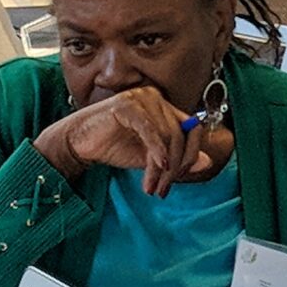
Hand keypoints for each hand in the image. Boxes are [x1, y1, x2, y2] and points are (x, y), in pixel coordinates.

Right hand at [37, 86, 229, 198]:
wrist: (79, 143)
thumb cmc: (113, 146)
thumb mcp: (150, 157)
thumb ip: (176, 158)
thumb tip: (207, 162)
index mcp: (164, 106)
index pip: (192, 128)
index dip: (190, 156)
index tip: (176, 180)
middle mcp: (156, 97)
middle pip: (181, 134)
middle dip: (175, 167)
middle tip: (162, 189)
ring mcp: (141, 98)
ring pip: (167, 135)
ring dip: (162, 167)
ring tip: (151, 187)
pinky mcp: (126, 105)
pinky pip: (150, 130)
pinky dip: (156, 151)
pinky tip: (157, 168)